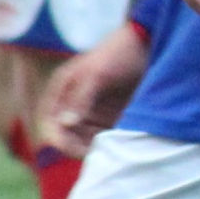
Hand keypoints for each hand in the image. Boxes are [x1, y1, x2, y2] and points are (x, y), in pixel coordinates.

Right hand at [40, 22, 149, 152]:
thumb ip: (81, 98)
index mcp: (63, 88)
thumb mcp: (98, 74)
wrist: (149, 43)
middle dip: (76, 147)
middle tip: (95, 154)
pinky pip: (102, 137)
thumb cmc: (119, 53)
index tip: (73, 149)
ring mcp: (92, 110)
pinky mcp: (110, 116)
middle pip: (66, 134)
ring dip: (92, 149)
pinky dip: (107, 144)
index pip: (49, 120)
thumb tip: (64, 124)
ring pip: (83, 139)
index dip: (58, 138)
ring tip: (109, 152)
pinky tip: (118, 147)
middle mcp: (73, 102)